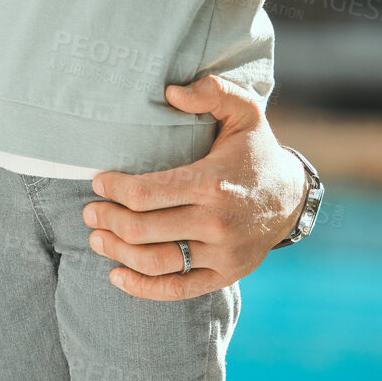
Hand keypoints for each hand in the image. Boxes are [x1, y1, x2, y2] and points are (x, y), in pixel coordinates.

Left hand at [80, 75, 307, 299]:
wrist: (293, 197)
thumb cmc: (255, 150)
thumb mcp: (244, 111)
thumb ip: (212, 92)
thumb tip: (170, 91)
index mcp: (212, 182)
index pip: (146, 194)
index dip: (113, 190)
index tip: (98, 182)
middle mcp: (216, 222)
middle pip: (143, 229)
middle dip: (107, 220)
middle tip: (88, 211)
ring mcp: (222, 253)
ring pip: (156, 262)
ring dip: (117, 252)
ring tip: (96, 238)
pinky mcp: (226, 275)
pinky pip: (179, 289)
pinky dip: (143, 288)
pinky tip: (116, 276)